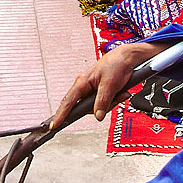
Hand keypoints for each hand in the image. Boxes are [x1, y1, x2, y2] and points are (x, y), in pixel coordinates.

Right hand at [50, 41, 168, 128]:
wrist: (128, 58)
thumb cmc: (116, 63)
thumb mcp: (109, 83)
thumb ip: (103, 101)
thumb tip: (98, 115)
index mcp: (82, 82)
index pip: (68, 102)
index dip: (60, 114)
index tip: (54, 125)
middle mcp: (85, 87)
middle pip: (87, 108)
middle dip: (102, 107)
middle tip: (113, 100)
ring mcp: (93, 90)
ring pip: (98, 107)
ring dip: (111, 103)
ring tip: (120, 93)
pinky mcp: (101, 92)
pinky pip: (105, 103)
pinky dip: (115, 100)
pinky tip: (121, 93)